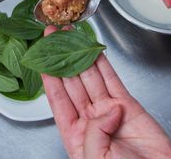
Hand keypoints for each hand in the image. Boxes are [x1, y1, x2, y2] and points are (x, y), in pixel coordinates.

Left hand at [41, 25, 170, 158]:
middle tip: (55, 35)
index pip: (57, 98)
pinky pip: (113, 80)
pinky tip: (95, 50)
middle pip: (72, 82)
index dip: (49, 74)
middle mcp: (90, 121)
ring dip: (81, 54)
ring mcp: (109, 112)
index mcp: (75, 135)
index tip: (41, 53)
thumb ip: (94, 132)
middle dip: (62, 57)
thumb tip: (109, 108)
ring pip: (91, 76)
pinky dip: (104, 64)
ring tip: (72, 35)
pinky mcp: (130, 106)